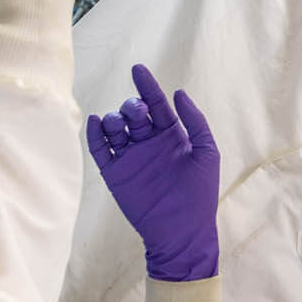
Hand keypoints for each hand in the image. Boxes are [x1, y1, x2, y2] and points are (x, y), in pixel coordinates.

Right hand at [86, 64, 219, 281]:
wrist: (182, 233)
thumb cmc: (200, 194)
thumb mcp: (207, 152)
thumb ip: (195, 121)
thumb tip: (178, 92)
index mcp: (172, 135)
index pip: (155, 103)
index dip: (147, 85)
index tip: (138, 68)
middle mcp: (149, 143)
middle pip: (132, 112)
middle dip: (131, 105)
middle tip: (138, 114)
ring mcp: (131, 158)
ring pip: (114, 127)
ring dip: (114, 118)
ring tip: (120, 123)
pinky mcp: (115, 174)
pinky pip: (99, 150)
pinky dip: (94, 135)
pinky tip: (95, 123)